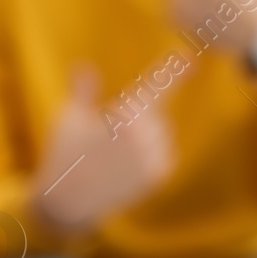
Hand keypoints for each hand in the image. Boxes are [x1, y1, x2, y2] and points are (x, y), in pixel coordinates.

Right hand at [30, 67, 174, 234]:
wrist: (67, 200)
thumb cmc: (64, 153)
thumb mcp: (69, 117)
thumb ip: (83, 89)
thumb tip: (83, 64)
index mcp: (124, 118)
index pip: (153, 88)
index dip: (173, 70)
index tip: (192, 56)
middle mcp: (145, 138)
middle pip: (154, 112)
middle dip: (136, 116)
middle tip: (107, 134)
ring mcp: (154, 158)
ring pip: (162, 132)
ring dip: (145, 134)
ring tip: (114, 152)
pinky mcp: (159, 176)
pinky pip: (165, 152)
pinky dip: (152, 152)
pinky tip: (126, 164)